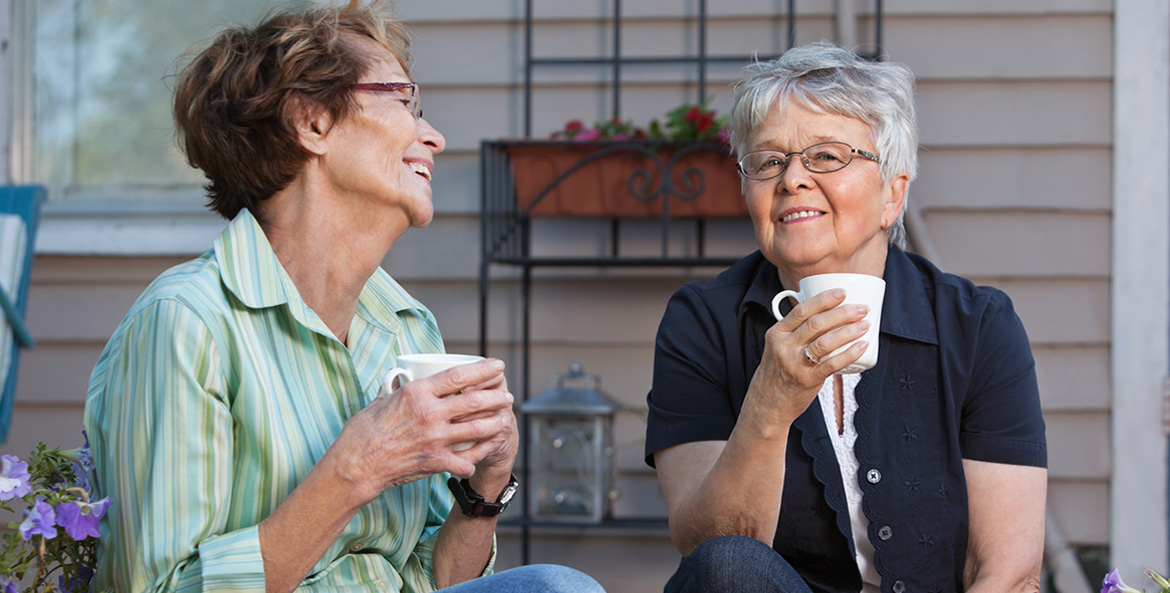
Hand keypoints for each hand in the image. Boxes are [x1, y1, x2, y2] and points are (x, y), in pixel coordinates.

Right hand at [324, 358, 515, 503]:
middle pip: (474, 401)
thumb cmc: (362, 432)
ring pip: (477, 429)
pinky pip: (465, 461)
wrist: (355, 465)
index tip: (497, 366)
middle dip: (496, 397)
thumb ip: (399, 389)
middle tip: (507, 396)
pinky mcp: (434, 461)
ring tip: (503, 419)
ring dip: (495, 424)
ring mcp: (434, 438)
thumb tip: (403, 378)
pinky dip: (476, 459)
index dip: (483, 370)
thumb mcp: (381, 400)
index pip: (458, 376)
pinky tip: (481, 456)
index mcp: (417, 393)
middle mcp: (430, 413)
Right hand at [744, 288, 870, 427]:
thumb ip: (795, 331)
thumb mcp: (776, 346)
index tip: (842, 292)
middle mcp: (784, 347)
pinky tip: (862, 346)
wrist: (766, 404)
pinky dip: (849, 354)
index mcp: (777, 333)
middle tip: (861, 308)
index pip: (801, 310)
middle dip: (842, 312)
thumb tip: (824, 314)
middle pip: (816, 323)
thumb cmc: (777, 372)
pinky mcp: (807, 380)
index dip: (823, 299)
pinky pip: (832, 364)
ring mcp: (795, 364)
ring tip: (865, 324)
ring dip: (848, 331)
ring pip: (825, 342)